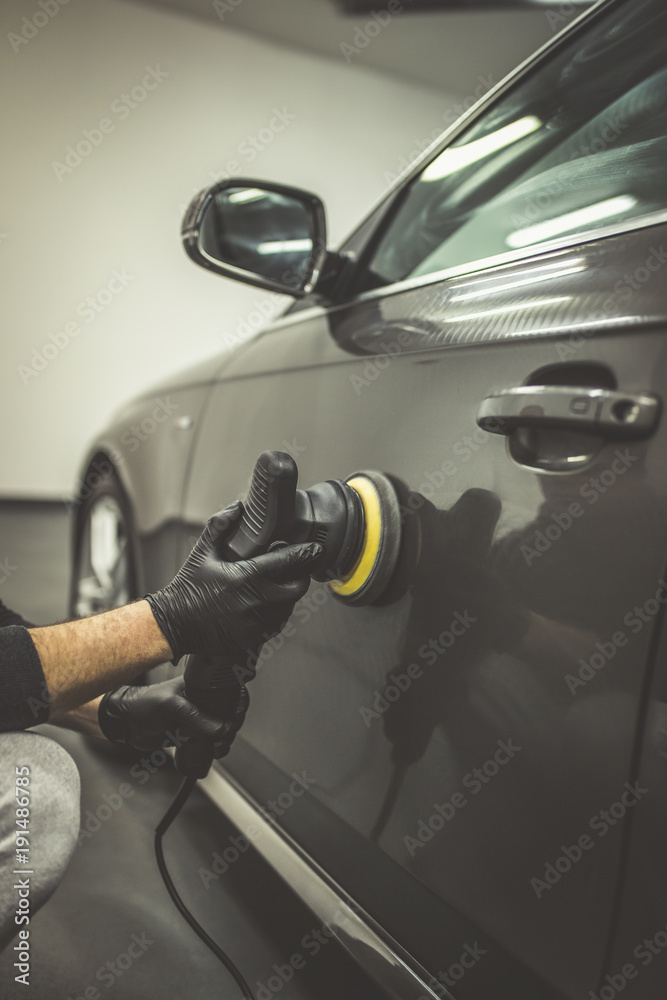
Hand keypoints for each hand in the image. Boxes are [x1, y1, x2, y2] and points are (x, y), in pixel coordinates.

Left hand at [97, 676, 248, 752]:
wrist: (124, 724)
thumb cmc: (141, 705)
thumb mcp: (170, 707)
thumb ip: (195, 716)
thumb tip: (220, 728)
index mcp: (198, 686)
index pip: (227, 691)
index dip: (237, 701)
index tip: (237, 713)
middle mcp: (200, 701)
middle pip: (228, 712)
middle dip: (232, 725)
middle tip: (226, 734)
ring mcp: (196, 718)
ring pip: (221, 728)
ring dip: (225, 739)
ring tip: (218, 746)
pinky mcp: (190, 733)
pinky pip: (209, 740)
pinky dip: (215, 747)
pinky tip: (213, 751)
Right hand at [145, 501, 320, 662]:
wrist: (173, 624)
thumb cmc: (187, 587)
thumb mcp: (202, 552)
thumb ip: (221, 526)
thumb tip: (238, 506)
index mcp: (246, 577)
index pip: (288, 563)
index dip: (305, 554)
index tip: (315, 549)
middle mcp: (255, 602)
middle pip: (297, 588)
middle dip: (300, 577)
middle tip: (296, 569)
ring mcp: (255, 623)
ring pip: (288, 608)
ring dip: (288, 596)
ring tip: (278, 586)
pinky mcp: (252, 639)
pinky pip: (276, 625)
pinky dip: (277, 614)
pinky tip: (267, 605)